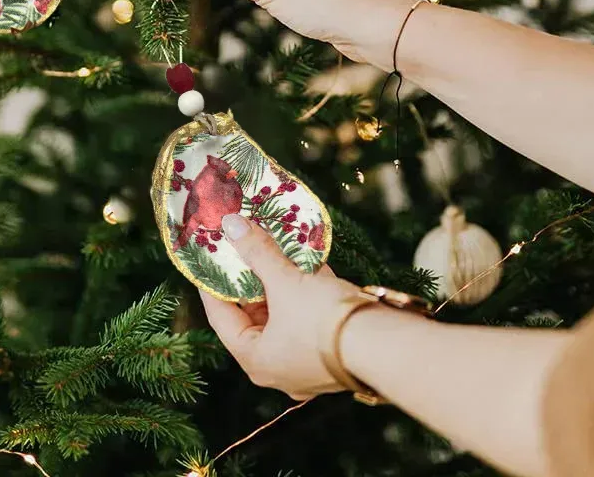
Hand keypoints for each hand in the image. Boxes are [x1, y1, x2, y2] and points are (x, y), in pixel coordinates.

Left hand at [200, 214, 360, 399]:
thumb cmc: (323, 319)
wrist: (385, 344)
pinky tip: (308, 263)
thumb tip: (231, 225)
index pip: (221, 318)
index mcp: (256, 360)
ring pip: (284, 315)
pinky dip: (306, 291)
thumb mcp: (286, 282)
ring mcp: (307, 363)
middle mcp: (279, 368)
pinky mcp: (333, 352)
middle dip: (251, 280)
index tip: (207, 259)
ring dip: (280, 283)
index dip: (212, 285)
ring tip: (271, 249)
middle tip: (240, 248)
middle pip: (254, 316)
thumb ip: (258, 252)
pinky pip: (310, 317)